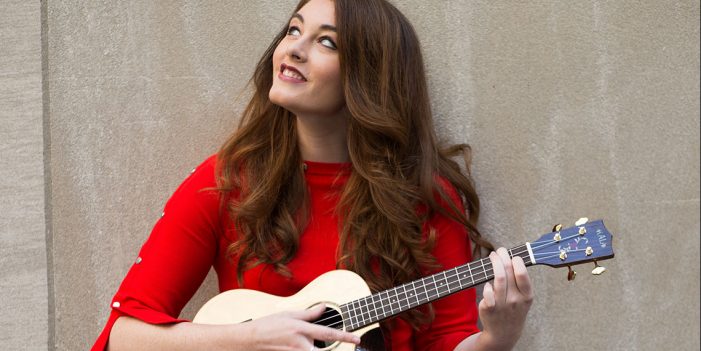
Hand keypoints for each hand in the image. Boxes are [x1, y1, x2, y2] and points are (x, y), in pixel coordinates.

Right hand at [238, 304, 360, 350]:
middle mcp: (301, 344)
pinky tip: (293, 341)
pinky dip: (306, 348)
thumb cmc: (268, 324)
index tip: (357, 339)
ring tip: (294, 337)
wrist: (251, 339)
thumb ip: (309, 313)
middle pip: (323, 348)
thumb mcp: (289, 314)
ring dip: (312, 346)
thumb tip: (324, 307)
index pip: (329, 333)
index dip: (345, 336)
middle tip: (312, 337)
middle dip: (326, 345)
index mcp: (302, 329)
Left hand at [478, 248, 532, 349]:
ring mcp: (502, 304)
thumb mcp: (524, 298)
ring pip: (498, 278)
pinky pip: (487, 291)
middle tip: (500, 250)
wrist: (504, 333)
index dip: (517, 261)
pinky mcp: (489, 308)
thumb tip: (512, 257)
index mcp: (527, 296)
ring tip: (492, 256)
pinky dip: (487, 284)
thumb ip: (520, 281)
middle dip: (503, 256)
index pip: (522, 274)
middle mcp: (515, 300)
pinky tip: (488, 282)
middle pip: (509, 272)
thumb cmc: (514, 309)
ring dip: (494, 263)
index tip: (513, 255)